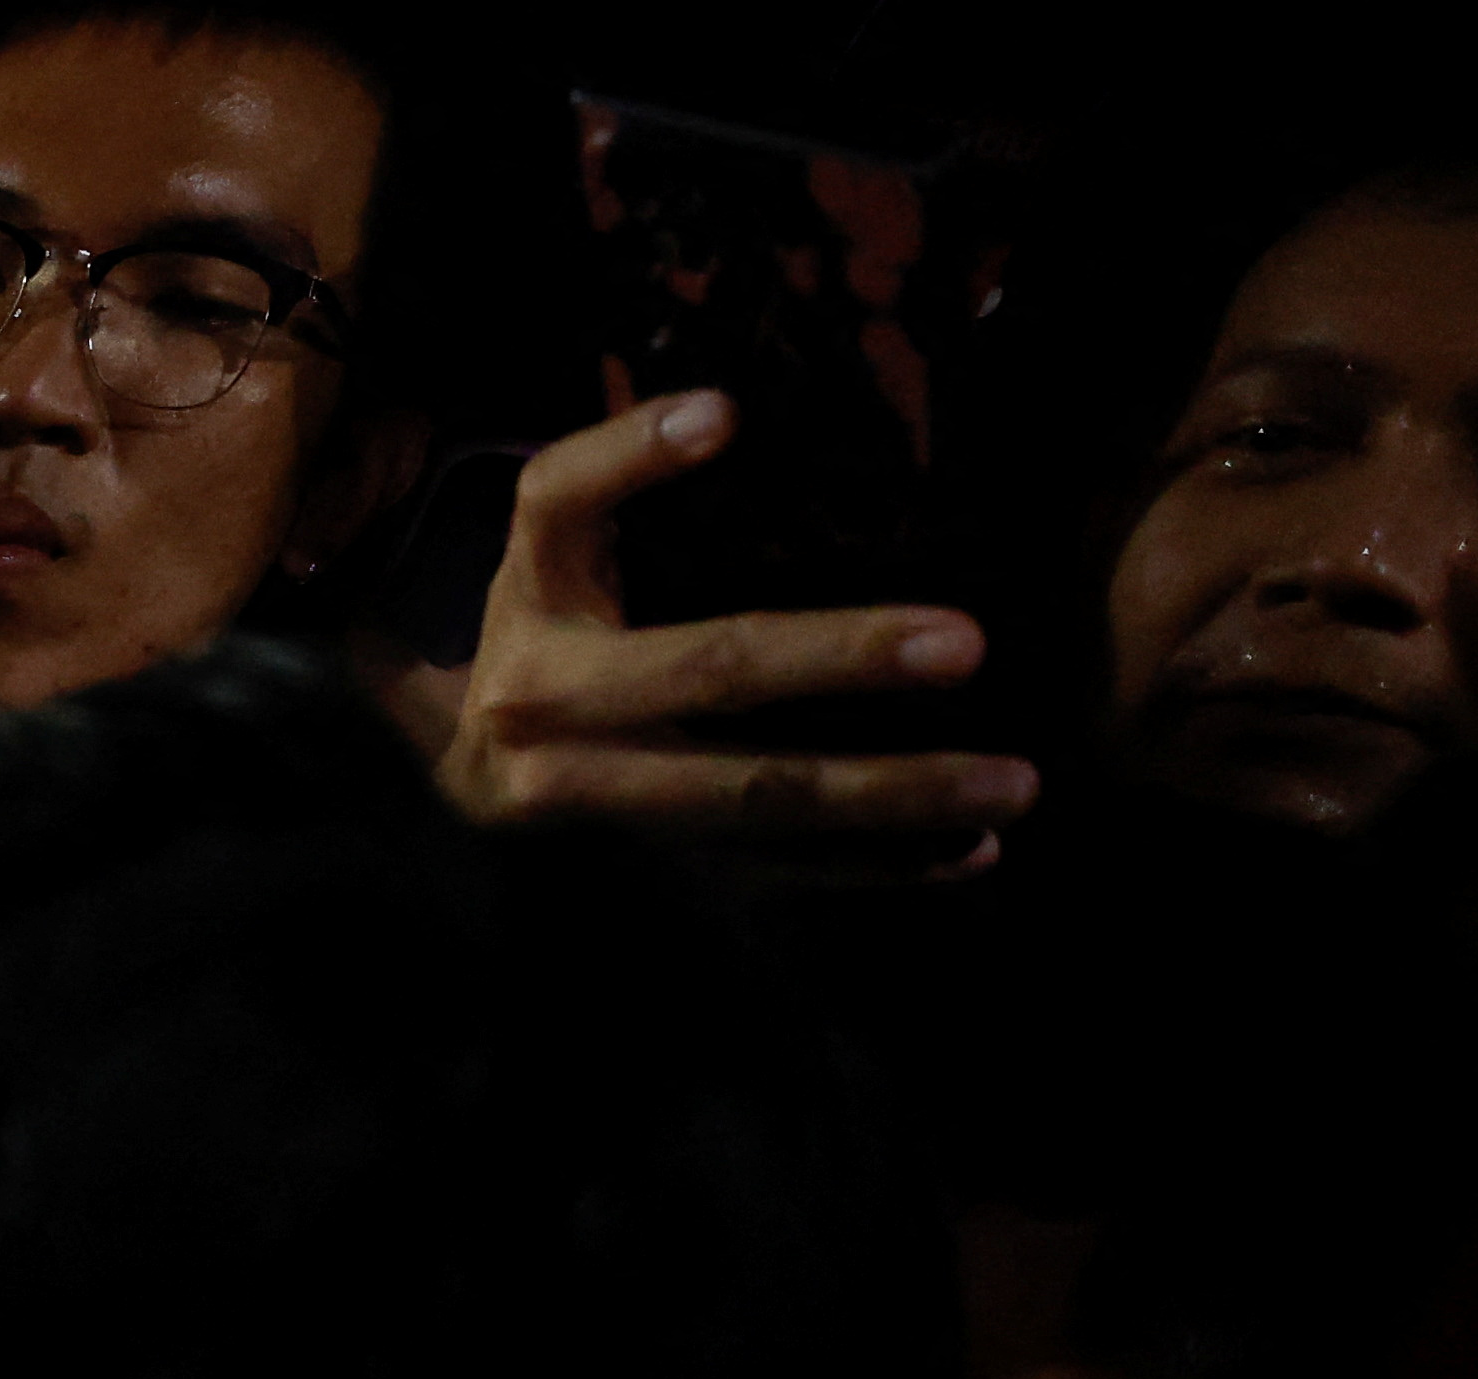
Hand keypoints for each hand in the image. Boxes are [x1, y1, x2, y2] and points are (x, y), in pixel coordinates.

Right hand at [433, 391, 1039, 867]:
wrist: (467, 767)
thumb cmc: (540, 624)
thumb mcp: (547, 545)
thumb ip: (609, 478)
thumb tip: (729, 409)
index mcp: (529, 604)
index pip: (563, 505)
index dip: (635, 457)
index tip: (726, 416)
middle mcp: (546, 712)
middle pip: (704, 674)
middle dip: (837, 658)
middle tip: (965, 646)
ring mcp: (596, 801)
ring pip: (751, 801)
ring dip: (889, 798)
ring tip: (1011, 784)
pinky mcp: (646, 859)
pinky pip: (771, 870)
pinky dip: (872, 867)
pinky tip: (965, 855)